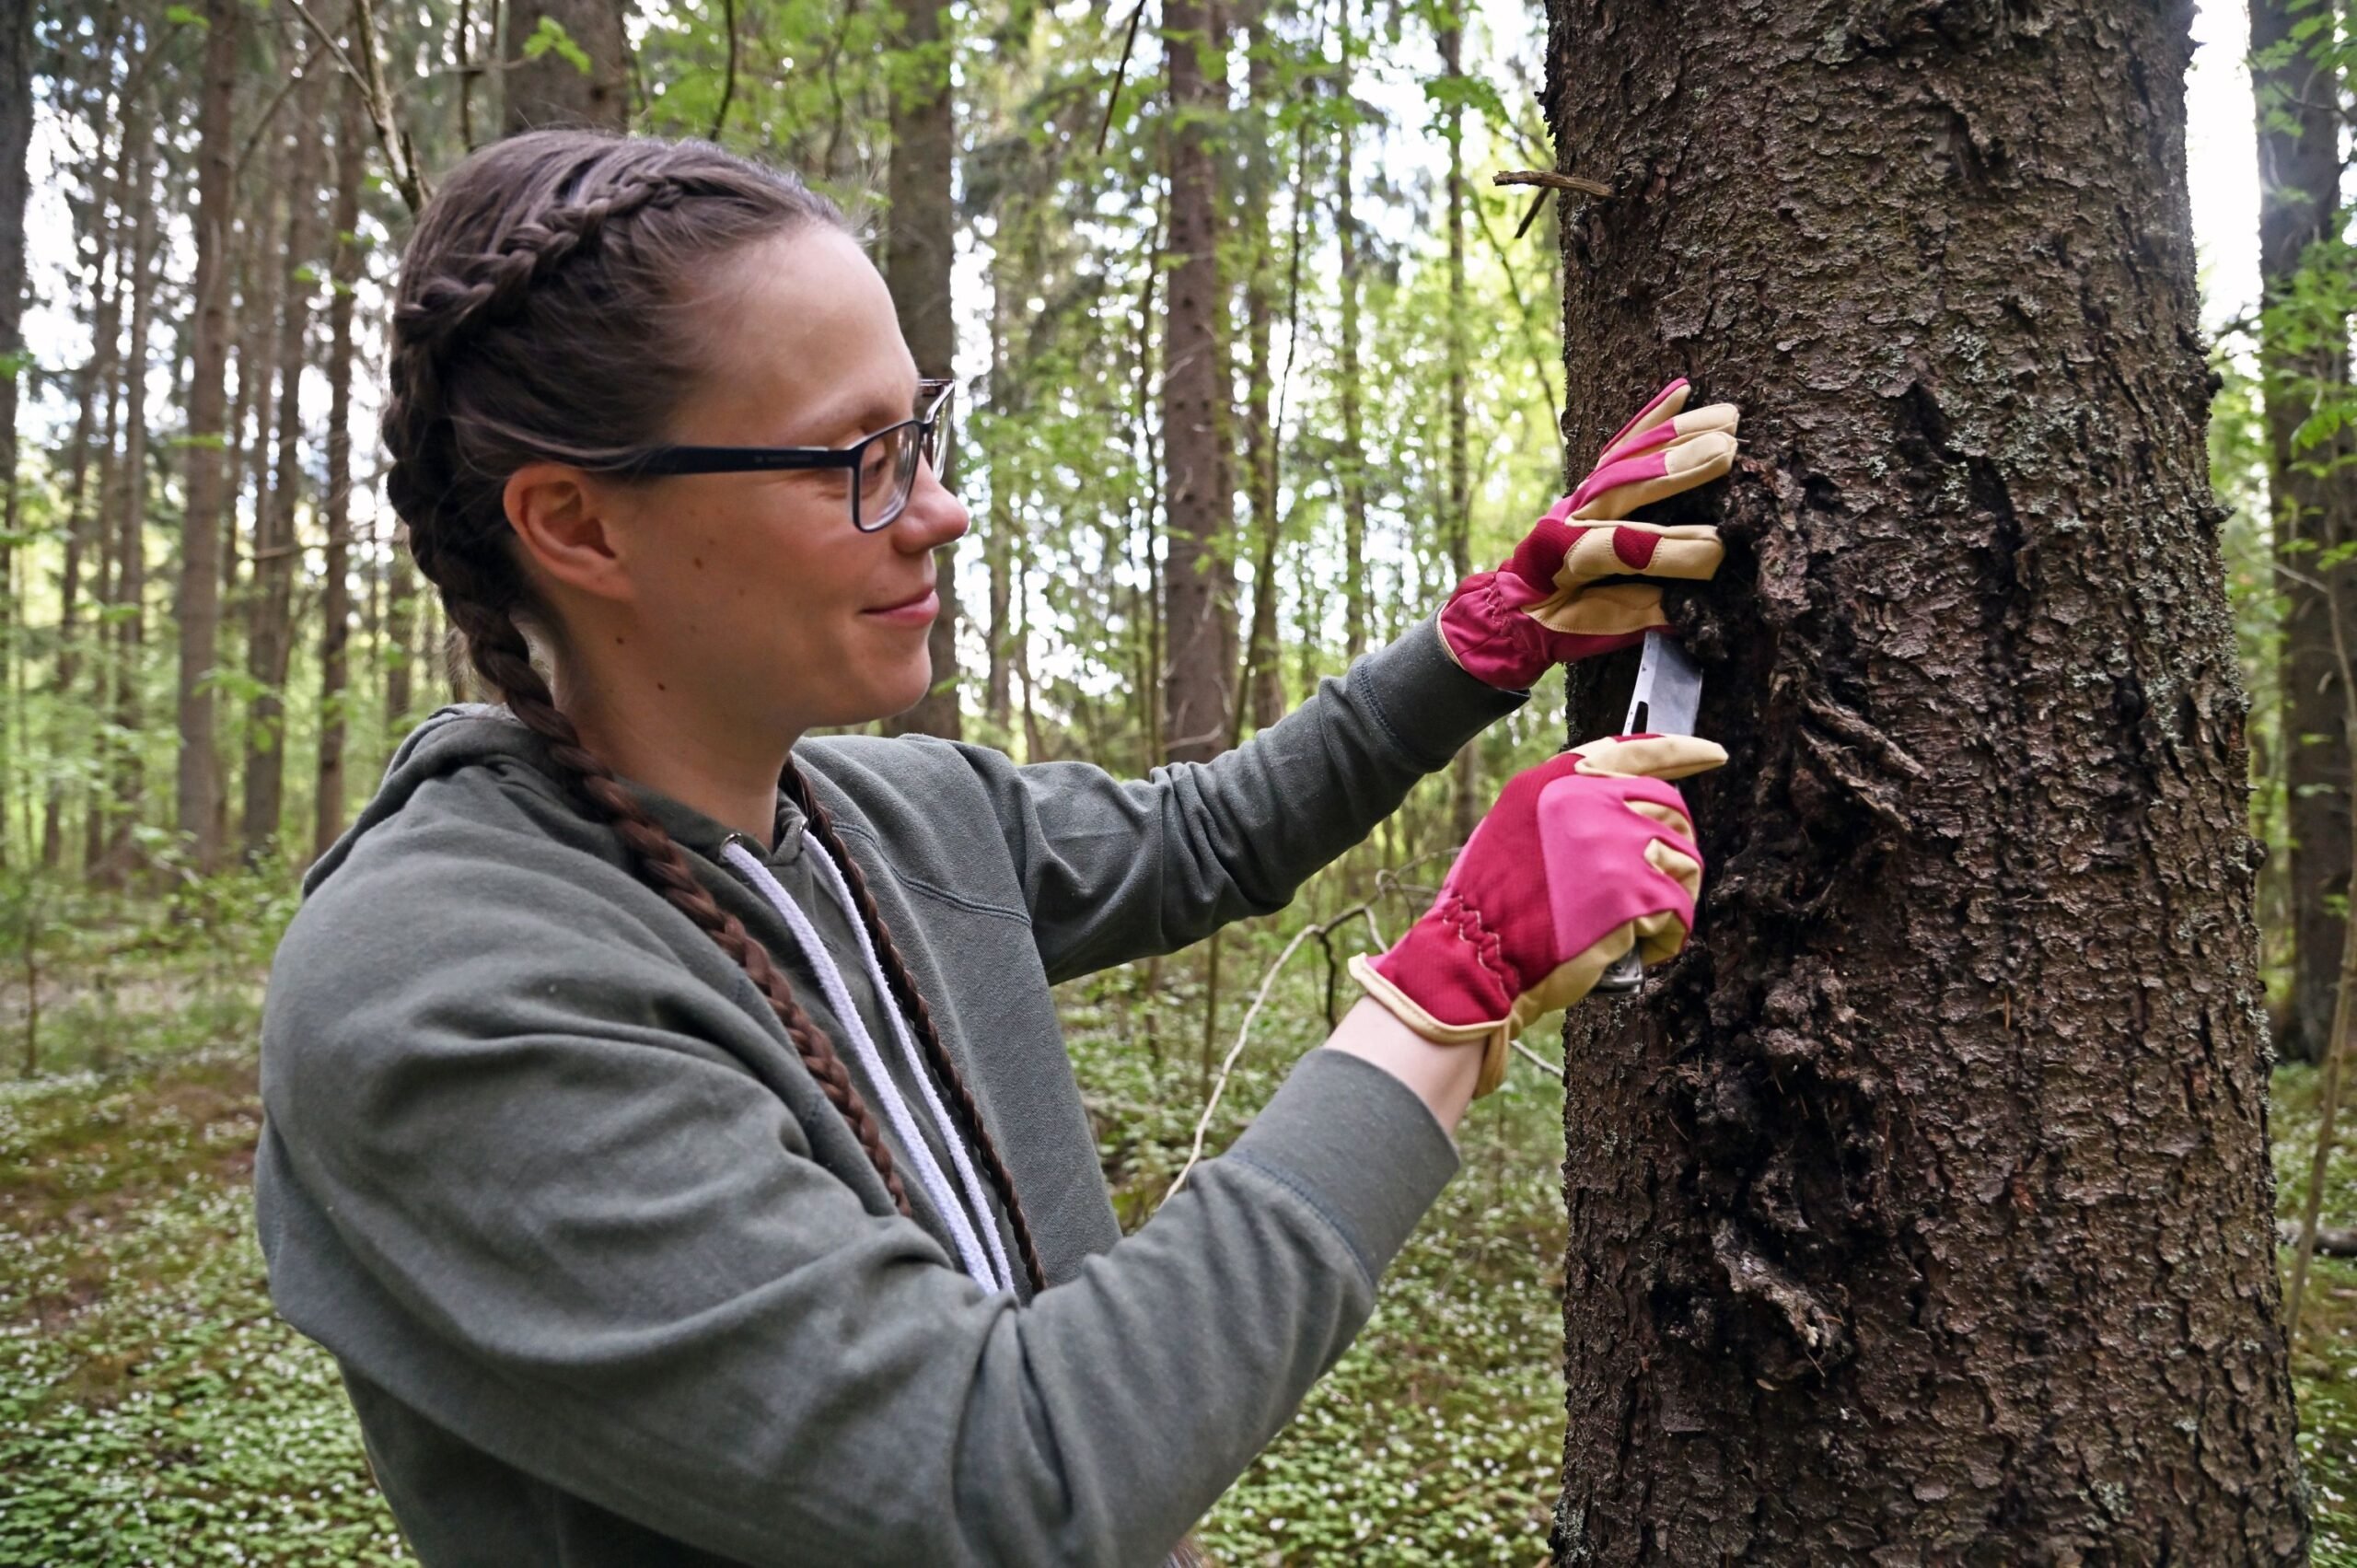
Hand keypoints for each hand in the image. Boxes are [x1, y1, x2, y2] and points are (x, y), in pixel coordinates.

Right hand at [1348, 734, 1723, 1096]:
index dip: (1679, 751)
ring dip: (1672, 898)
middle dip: (1672, 850)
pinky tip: (1642, 950)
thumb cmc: (1490, 907)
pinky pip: (1680, 910)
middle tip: (1652, 888)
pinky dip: (1669, 937)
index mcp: (1555, 781)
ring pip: (1685, 860)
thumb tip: (1617, 809)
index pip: (1631, 751)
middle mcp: (1588, 799)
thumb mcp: (1512, 829)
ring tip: (1641, 926)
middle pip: (1671, 810)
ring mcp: (1615, 842)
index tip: (1711, 754)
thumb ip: (1563, 808)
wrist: (1474, 957)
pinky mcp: (1635, 891)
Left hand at [1437, 379, 1737, 689]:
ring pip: (1628, 456)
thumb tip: (1690, 599)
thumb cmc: (1563, 625)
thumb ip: (1639, 611)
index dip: (1670, 550)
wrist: (1517, 606)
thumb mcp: (1596, 629)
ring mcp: (1579, 494)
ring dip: (1680, 433)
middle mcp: (1568, 518)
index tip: (1719, 551)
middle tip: (1727, 453)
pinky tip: (1683, 389)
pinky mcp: (1588, 481)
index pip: (1621, 549)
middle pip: (1624, 486)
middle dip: (1676, 467)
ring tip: (1728, 418)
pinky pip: (1621, 443)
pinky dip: (1652, 415)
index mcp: (1564, 562)